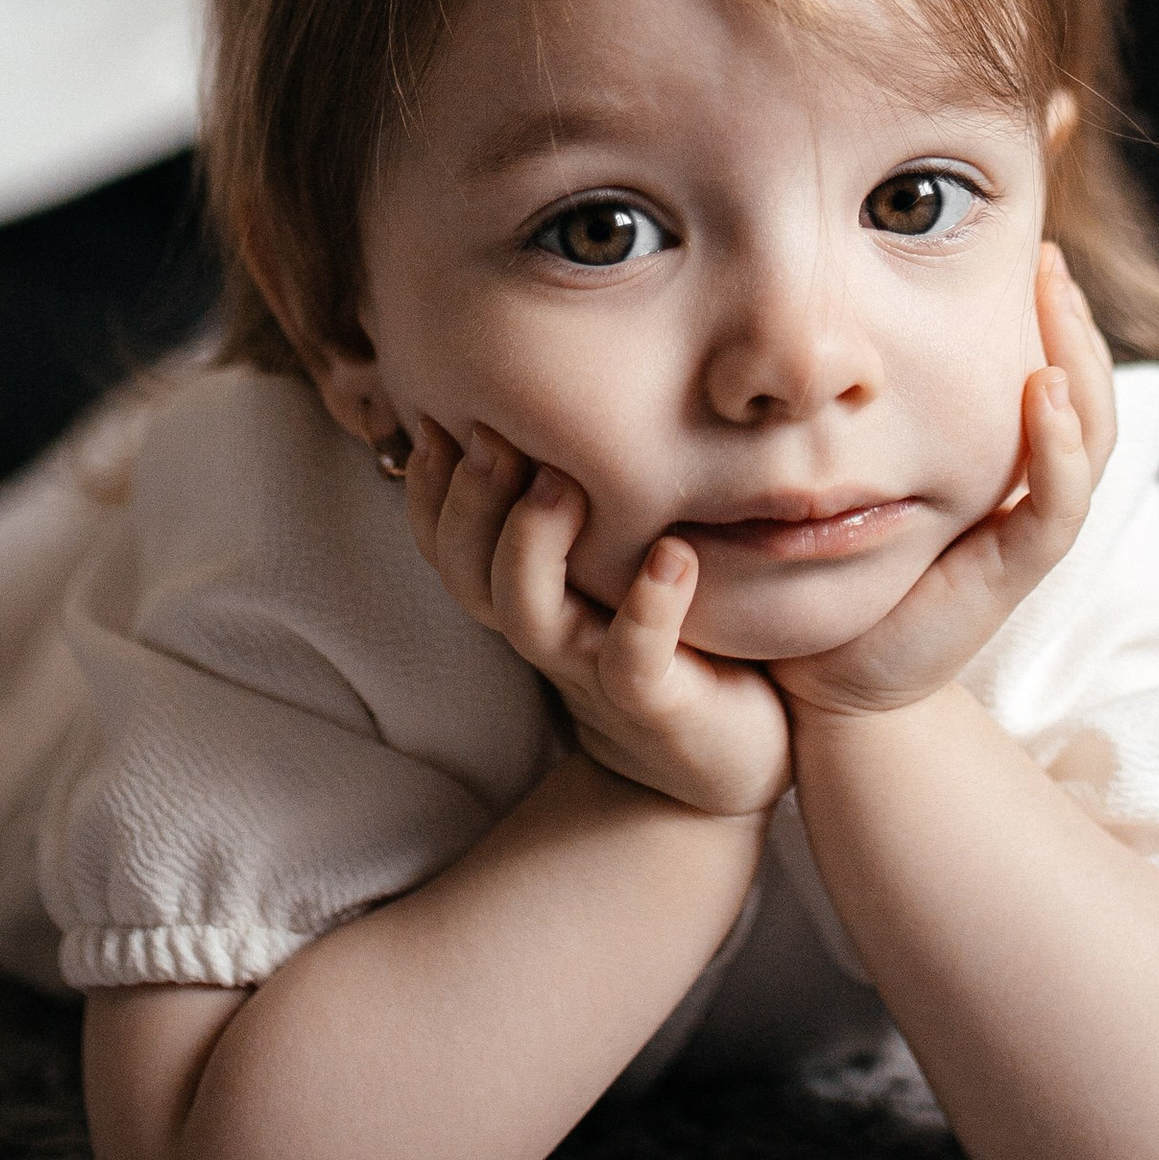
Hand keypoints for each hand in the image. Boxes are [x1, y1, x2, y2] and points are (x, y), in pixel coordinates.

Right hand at [407, 422, 792, 816]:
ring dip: (533, 544)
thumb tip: (569, 396)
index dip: (429, 489)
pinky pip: (635, 660)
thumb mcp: (619, 565)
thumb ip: (590, 500)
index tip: (439, 419)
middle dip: (469, 501)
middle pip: (469, 571)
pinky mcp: (654, 701)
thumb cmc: (677, 641)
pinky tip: (673, 554)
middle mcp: (549, 630)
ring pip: (526, 614)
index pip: (448, 542)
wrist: (729, 763)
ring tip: (565, 483)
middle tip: (492, 433)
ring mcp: (594, 667)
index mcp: (531, 593)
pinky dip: (649, 608)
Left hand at [776, 248, 1116, 719]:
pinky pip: (1055, 508)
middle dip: (1073, 326)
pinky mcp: (1009, 576)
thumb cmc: (832, 571)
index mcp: (1000, 473)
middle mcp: (1024, 500)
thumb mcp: (852, 470)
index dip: (1055, 321)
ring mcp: (1023, 538)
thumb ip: (863, 411)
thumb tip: (835, 321)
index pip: (1054, 381)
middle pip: (1086, 401)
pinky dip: (1058, 450)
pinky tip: (1041, 392)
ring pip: (1088, 443)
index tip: (1033, 254)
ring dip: (1080, 369)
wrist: (825, 682)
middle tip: (1048, 261)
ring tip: (1057, 304)